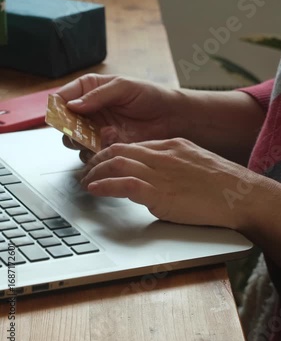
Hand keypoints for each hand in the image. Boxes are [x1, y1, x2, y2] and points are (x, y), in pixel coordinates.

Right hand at [58, 74, 178, 160]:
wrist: (170, 117)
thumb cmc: (150, 95)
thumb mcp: (124, 87)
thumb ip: (98, 95)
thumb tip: (72, 105)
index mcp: (90, 90)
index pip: (63, 97)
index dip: (57, 106)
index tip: (59, 114)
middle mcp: (89, 111)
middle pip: (64, 123)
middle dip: (68, 128)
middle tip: (78, 129)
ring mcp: (96, 130)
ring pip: (75, 141)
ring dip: (84, 140)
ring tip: (106, 132)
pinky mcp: (106, 146)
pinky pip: (91, 153)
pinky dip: (98, 149)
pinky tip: (114, 139)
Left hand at [80, 137, 252, 229]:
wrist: (240, 195)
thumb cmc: (221, 183)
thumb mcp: (194, 162)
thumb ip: (172, 164)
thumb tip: (155, 174)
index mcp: (170, 146)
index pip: (131, 145)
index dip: (109, 153)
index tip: (101, 161)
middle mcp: (162, 155)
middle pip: (118, 151)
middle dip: (97, 161)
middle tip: (88, 171)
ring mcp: (160, 173)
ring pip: (117, 164)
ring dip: (96, 173)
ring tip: (86, 181)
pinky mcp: (161, 193)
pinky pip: (125, 184)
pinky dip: (106, 185)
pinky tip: (95, 189)